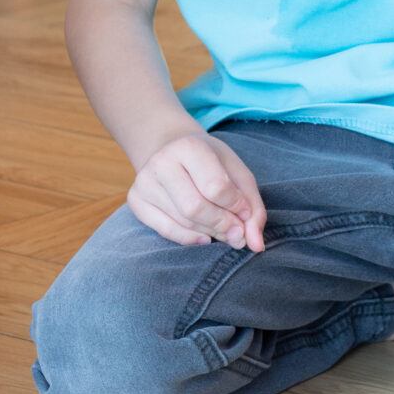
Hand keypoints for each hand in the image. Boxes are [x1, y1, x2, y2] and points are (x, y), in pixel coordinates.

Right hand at [128, 129, 266, 252]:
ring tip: (222, 231)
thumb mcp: (238, 174)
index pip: (216, 188)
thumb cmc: (211, 164)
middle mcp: (162, 162)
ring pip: (182, 222)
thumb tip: (256, 246)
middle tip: (237, 232)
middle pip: (195, 208)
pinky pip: (165, 231)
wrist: (172, 150)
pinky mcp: (136, 200)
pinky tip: (204, 235)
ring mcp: (144, 182)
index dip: (237, 207)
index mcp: (190, 146)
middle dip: (222, 225)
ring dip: (210, 233)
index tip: (245, 212)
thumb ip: (253, 208)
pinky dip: (190, 239)